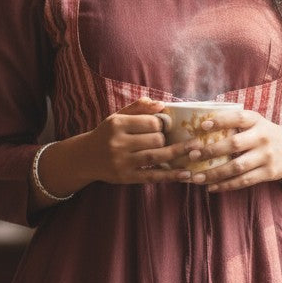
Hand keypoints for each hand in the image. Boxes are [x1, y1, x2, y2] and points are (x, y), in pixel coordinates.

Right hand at [80, 98, 196, 185]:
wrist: (84, 158)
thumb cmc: (106, 134)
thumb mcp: (118, 117)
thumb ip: (138, 108)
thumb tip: (161, 104)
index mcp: (117, 124)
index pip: (150, 122)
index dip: (161, 124)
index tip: (163, 126)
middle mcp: (118, 143)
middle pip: (155, 140)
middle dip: (167, 139)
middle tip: (170, 139)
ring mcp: (122, 162)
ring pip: (156, 157)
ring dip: (178, 154)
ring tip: (196, 151)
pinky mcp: (126, 178)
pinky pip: (152, 176)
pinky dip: (171, 175)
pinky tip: (186, 174)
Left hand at [181, 109, 281, 196]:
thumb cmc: (265, 134)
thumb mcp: (256, 123)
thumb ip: (235, 123)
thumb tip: (200, 123)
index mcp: (257, 121)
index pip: (237, 118)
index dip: (220, 121)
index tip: (202, 125)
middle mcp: (262, 137)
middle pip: (234, 144)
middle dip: (211, 150)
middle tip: (192, 154)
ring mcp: (267, 156)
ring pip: (237, 167)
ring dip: (214, 173)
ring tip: (196, 177)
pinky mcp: (269, 173)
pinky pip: (244, 181)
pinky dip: (226, 185)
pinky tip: (211, 187)